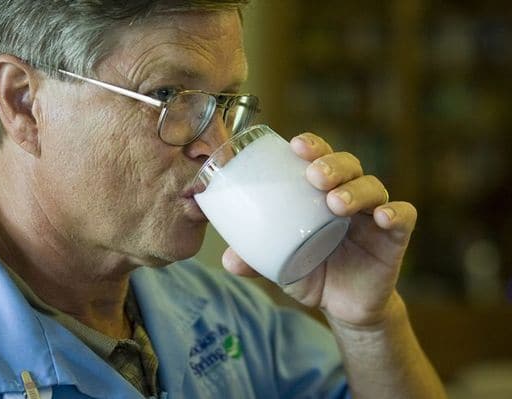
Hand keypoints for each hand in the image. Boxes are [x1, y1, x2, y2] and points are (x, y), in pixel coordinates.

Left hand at [221, 132, 416, 326]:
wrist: (342, 305)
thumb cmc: (311, 270)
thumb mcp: (279, 265)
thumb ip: (256, 259)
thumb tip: (227, 260)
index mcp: (318, 194)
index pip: (319, 158)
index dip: (311, 146)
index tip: (295, 145)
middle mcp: (348, 195)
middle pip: (348, 165)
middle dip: (332, 163)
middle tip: (314, 175)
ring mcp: (373, 215)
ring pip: (373, 186)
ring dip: (356, 189)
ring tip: (335, 202)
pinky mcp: (394, 238)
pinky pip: (404, 217)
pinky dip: (396, 213)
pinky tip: (383, 217)